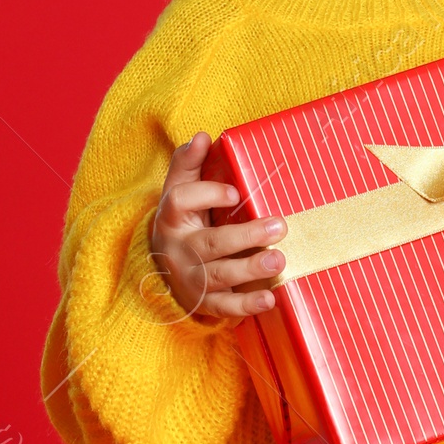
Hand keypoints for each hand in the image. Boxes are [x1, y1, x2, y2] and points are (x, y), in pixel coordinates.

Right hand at [146, 133, 285, 321]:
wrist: (164, 270)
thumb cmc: (182, 222)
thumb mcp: (179, 192)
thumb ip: (188, 164)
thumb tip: (202, 136)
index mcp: (173, 218)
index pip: (181, 202)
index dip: (207, 195)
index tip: (235, 192)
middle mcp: (179, 250)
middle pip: (209, 243)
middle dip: (244, 235)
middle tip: (279, 226)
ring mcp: (192, 279)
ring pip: (219, 275)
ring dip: (250, 269)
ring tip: (278, 260)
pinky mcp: (205, 302)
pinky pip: (224, 307)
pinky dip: (246, 305)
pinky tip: (270, 298)